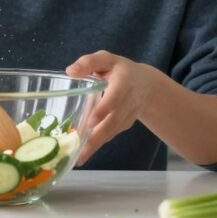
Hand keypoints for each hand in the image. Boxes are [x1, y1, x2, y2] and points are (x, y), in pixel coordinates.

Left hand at [65, 50, 159, 165]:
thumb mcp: (106, 59)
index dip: (104, 109)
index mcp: (124, 81)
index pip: (115, 97)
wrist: (146, 85)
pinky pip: (110, 135)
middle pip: (113, 121)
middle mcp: (128, 101)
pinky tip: (82, 154)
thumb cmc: (119, 69)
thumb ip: (89, 63)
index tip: (91, 121)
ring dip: (95, 145)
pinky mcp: (124, 125)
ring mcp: (127, 116)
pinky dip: (97, 145)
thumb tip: (70, 71)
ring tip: (78, 158)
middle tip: (80, 149)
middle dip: (97, 136)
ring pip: (111, 132)